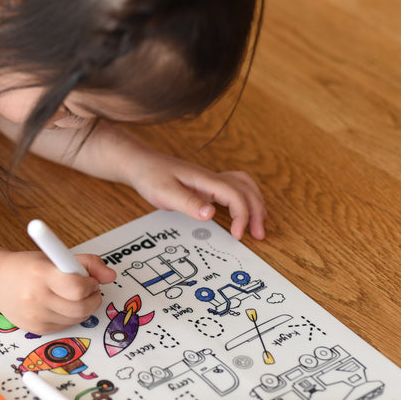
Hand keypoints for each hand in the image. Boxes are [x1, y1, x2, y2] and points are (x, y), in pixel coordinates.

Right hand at [0, 251, 115, 334]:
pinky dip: (69, 316)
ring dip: (83, 308)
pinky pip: (65, 326)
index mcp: (41, 274)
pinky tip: (58, 305)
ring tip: (71, 296)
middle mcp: (35, 297)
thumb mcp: (55, 256)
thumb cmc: (28, 267)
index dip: (91, 284)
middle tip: (88, 290)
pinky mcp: (36, 329)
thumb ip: (87, 263)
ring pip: (76, 319)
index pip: (77, 287)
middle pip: (81, 308)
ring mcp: (35, 316)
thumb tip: (110, 276)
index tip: (90, 280)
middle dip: (93, 299)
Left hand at [124, 153, 266, 240]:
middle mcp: (212, 178)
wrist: (141, 164)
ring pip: (245, 186)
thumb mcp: (164, 193)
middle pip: (247, 190)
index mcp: (205, 180)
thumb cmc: (151, 177)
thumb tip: (211, 215)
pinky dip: (245, 199)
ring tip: (259, 223)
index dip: (242, 215)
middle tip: (258, 234)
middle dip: (257, 212)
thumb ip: (187, 203)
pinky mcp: (207, 184)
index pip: (236, 195)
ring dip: (255, 203)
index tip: (238, 235)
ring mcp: (211, 180)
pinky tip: (243, 211)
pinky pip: (236, 187)